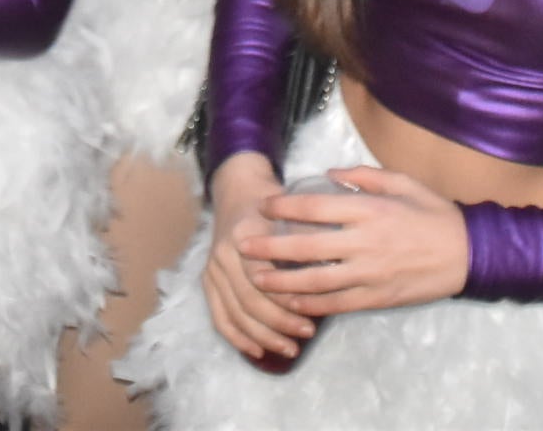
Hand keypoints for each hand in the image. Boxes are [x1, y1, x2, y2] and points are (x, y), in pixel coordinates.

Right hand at [201, 154, 309, 361]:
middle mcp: (222, 254)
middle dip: (279, 324)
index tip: (313, 316)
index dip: (287, 302)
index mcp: (243, 235)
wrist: (238, 191)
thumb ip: (307, 241)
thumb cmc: (271, 204)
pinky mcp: (207, 280)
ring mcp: (211, 269)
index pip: (263, 279)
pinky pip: (218, 316)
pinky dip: (237, 337)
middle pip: (249, 301)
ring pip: (235, 314)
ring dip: (262, 336)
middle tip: (307, 335)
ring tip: (290, 349)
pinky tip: (257, 352)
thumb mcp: (292, 214)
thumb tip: (335, 269)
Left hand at [243, 166, 469, 316]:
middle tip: (242, 245)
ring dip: (282, 281)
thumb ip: (365, 176)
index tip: (264, 205)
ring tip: (255, 279)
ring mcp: (370, 274)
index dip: (285, 206)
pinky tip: (290, 302)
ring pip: (316, 282)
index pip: (316, 208)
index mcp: (369, 211)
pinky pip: (337, 304)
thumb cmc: (434, 213)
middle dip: (270, 246)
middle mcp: (365, 243)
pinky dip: (311, 304)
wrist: (468, 253)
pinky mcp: (377, 297)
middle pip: (307, 247)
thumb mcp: (403, 182)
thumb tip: (331, 173)